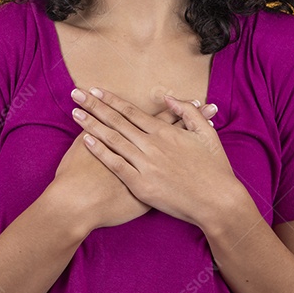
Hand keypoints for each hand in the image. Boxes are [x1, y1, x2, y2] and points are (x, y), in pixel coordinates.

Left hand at [69, 87, 240, 226]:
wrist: (218, 202)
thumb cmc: (214, 169)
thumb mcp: (206, 133)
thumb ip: (188, 112)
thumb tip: (169, 98)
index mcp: (166, 132)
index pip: (131, 112)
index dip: (111, 100)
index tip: (95, 90)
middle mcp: (152, 145)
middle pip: (116, 121)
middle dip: (94, 106)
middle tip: (76, 94)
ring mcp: (145, 165)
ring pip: (112, 140)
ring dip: (91, 125)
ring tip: (75, 113)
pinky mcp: (141, 185)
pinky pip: (116, 165)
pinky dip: (100, 152)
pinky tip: (86, 141)